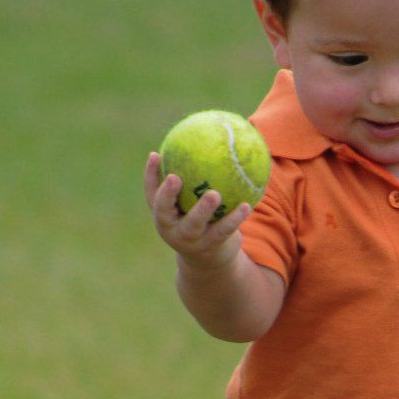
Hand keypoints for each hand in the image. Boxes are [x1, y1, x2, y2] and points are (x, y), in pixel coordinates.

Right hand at [144, 151, 253, 269]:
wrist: (208, 260)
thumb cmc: (199, 220)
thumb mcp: (190, 203)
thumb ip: (193, 178)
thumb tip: (205, 139)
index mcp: (163, 215)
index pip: (151, 194)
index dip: (151, 175)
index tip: (156, 155)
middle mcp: (170, 229)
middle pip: (163, 211)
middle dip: (167, 195)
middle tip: (175, 177)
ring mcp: (189, 240)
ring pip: (194, 224)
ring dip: (203, 209)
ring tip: (214, 194)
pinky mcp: (210, 248)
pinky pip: (223, 230)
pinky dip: (235, 218)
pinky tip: (247, 204)